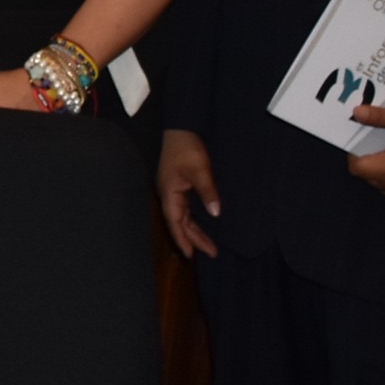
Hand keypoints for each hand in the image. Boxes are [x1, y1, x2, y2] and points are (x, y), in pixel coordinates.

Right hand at [157, 129, 220, 257]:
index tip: (191, 255)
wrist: (180, 129)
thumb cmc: (187, 148)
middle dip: (193, 238)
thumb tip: (216, 213)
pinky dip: (193, 219)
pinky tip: (202, 223)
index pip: (174, 222)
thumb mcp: (200, 170)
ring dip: (194, 230)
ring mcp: (172, 190)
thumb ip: (207, 191)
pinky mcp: (178, 185)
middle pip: (179, 222)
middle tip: (211, 252)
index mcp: (169, 193)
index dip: (182, 239)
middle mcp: (168, 194)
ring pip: (182, 216)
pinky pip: (185, 208)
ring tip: (209, 244)